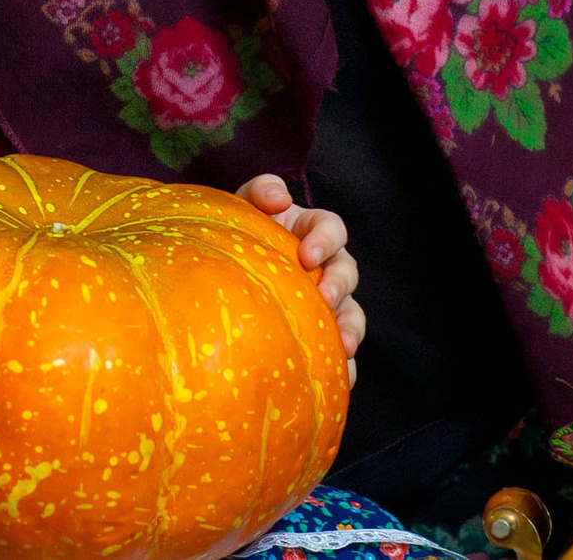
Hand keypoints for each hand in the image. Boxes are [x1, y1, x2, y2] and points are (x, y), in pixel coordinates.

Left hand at [237, 173, 365, 381]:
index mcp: (310, 232)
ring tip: (344, 348)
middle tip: (325, 298)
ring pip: (351, 315)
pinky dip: (346, 367)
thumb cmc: (238, 235)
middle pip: (347, 272)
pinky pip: (340, 354)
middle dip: (340, 285)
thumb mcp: (244, 206)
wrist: (220, 271)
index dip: (326, 240)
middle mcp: (324, 268)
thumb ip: (261, 191)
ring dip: (351, 329)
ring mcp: (325, 304)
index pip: (332, 229)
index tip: (307, 255)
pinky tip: (342, 382)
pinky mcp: (320, 337)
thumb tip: (280, 198)